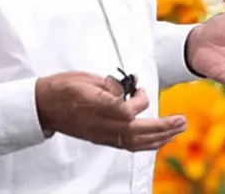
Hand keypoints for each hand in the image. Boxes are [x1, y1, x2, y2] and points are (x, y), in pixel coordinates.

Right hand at [35, 71, 186, 150]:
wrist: (43, 106)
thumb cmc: (64, 87)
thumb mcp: (87, 77)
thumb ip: (111, 84)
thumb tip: (130, 87)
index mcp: (95, 105)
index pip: (125, 112)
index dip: (139, 102)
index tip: (139, 89)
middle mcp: (99, 124)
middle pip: (136, 132)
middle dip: (162, 127)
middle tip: (182, 121)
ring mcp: (100, 134)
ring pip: (134, 143)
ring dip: (159, 138)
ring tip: (177, 130)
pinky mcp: (101, 139)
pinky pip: (127, 146)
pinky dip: (146, 144)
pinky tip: (159, 139)